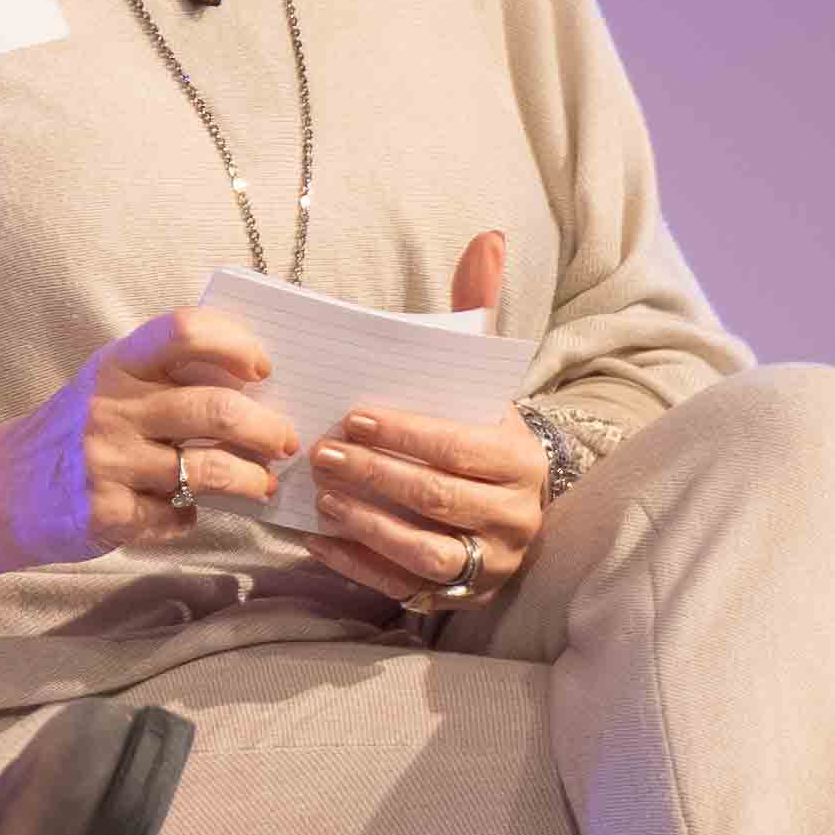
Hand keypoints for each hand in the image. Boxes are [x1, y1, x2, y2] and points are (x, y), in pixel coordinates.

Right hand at [0, 290, 309, 579]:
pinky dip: (192, 517)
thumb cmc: (68, 436)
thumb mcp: (105, 389)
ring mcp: (107, 462)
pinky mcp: (106, 513)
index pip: (184, 331)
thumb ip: (162, 381)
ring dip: (251, 479)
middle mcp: (111, 408)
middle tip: (285, 441)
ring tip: (262, 483)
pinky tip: (185, 513)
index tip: (262, 369)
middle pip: (215, 408)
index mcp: (116, 366)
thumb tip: (253, 390)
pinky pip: (178, 516)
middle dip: (267, 428)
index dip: (234, 344)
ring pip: (209, 469)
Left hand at [294, 230, 571, 627]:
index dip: (405, 435)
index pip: (459, 448)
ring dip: (366, 524)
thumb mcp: (481, 376)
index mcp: (519, 457)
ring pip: (424, 550)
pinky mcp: (458, 596)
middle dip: (375, 476)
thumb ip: (476, 311)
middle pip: (437, 498)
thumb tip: (487, 238)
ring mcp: (488, 561)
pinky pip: (404, 588)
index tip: (353, 418)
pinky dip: (357, 565)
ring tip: (319, 497)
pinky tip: (315, 539)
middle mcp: (513, 514)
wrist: (508, 503)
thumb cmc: (477, 429)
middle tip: (322, 455)